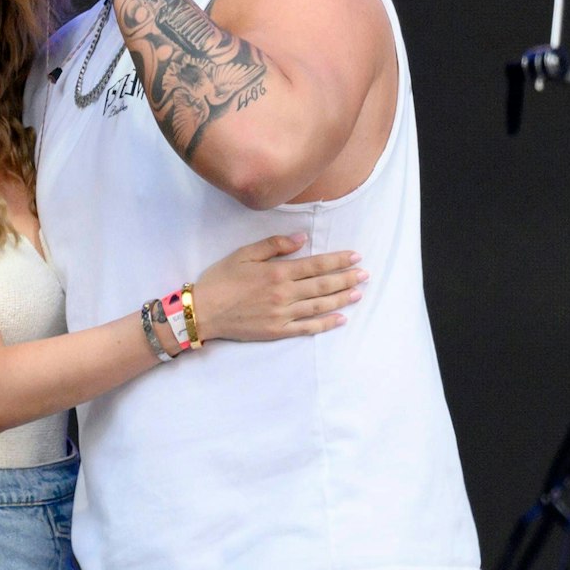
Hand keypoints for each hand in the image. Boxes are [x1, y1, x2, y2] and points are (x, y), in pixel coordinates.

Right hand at [191, 233, 363, 341]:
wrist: (204, 311)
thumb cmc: (221, 279)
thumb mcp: (244, 254)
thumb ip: (274, 245)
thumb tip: (301, 238)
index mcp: (277, 272)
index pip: (316, 265)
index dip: (338, 261)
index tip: (356, 257)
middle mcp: (284, 294)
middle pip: (323, 285)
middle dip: (346, 279)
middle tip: (365, 274)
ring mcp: (283, 315)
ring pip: (320, 306)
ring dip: (342, 299)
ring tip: (358, 293)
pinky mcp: (278, 331)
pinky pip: (307, 327)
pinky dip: (326, 324)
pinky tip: (341, 319)